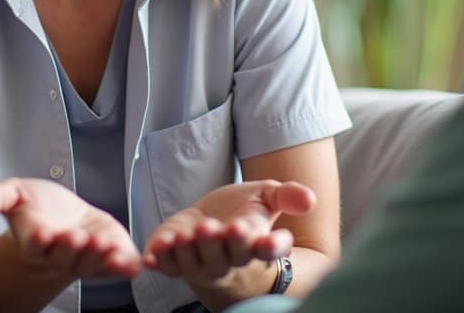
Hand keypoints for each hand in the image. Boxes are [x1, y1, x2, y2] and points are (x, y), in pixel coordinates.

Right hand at [0, 178, 141, 279]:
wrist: (64, 217)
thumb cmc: (37, 206)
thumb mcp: (14, 193)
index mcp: (35, 241)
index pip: (34, 244)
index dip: (38, 239)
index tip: (42, 233)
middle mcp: (59, 256)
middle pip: (64, 256)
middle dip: (70, 248)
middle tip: (76, 237)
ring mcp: (85, 260)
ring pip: (90, 264)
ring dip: (98, 257)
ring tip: (105, 245)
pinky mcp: (107, 259)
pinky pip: (115, 269)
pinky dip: (122, 267)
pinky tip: (131, 264)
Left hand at [142, 180, 315, 283]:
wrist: (215, 223)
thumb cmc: (245, 212)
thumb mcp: (269, 197)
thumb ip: (288, 196)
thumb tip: (310, 198)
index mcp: (257, 244)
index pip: (269, 250)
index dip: (271, 246)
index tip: (271, 239)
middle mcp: (230, 260)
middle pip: (228, 257)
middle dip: (221, 244)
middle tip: (216, 228)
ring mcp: (201, 265)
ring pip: (196, 264)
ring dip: (189, 251)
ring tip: (187, 235)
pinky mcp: (176, 262)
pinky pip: (168, 267)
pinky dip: (160, 260)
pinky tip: (152, 254)